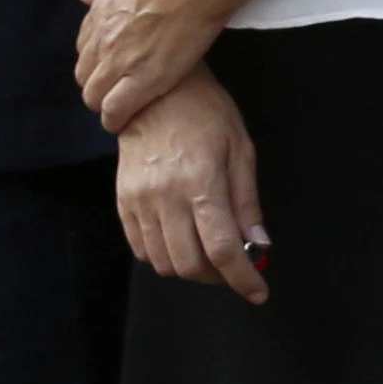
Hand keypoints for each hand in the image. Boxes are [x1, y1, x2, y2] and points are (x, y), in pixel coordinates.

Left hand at [74, 0, 243, 130]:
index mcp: (100, 12)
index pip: (85, 48)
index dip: (99, 60)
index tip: (113, 65)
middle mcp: (102, 39)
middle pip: (85, 76)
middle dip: (99, 84)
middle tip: (120, 88)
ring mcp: (119, 60)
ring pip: (95, 97)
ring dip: (106, 104)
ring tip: (126, 107)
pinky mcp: (143, 79)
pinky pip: (115, 111)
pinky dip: (116, 119)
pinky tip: (126, 121)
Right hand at [115, 74, 269, 303]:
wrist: (155, 92)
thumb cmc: (206, 113)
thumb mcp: (240, 149)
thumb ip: (247, 202)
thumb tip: (259, 245)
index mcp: (201, 182)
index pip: (222, 248)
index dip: (242, 278)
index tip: (258, 291)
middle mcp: (166, 197)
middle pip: (189, 264)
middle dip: (217, 276)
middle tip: (233, 265)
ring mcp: (139, 201)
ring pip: (163, 263)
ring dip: (190, 268)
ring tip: (208, 252)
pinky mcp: (123, 202)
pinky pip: (140, 249)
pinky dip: (163, 257)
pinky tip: (181, 241)